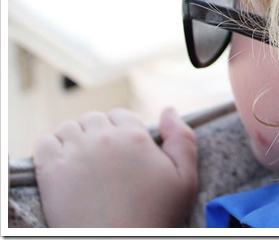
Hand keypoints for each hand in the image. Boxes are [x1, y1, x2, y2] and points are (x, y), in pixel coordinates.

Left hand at [33, 107, 197, 227]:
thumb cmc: (155, 217)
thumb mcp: (185, 179)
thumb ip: (182, 139)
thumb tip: (169, 110)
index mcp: (135, 136)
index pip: (120, 115)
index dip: (122, 130)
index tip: (123, 151)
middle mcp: (104, 138)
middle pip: (94, 118)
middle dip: (98, 132)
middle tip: (102, 159)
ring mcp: (75, 153)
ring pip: (69, 128)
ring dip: (75, 139)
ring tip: (82, 161)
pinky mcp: (51, 172)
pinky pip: (44, 143)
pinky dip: (50, 148)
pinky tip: (61, 164)